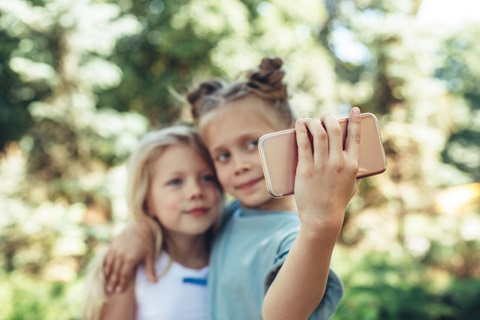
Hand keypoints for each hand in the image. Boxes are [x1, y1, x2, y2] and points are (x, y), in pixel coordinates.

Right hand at [103, 218, 156, 292]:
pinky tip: (105, 271)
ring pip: (109, 265)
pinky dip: (105, 265)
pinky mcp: (113, 244)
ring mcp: (115, 249)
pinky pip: (107, 257)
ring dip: (108, 275)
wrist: (140, 225)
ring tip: (106, 284)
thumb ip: (150, 270)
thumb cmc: (147, 241)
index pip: (124, 275)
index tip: (119, 291)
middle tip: (110, 291)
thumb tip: (155, 282)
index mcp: (130, 259)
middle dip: (113, 282)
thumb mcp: (150, 256)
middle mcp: (121, 255)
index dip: (122, 283)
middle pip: (115, 272)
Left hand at [293, 107, 360, 230]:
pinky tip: (299, 124)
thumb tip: (350, 161)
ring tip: (309, 120)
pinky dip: (301, 131)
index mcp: (353, 165)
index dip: (354, 120)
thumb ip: (352, 173)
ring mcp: (322, 165)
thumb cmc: (336, 202)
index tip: (353, 110)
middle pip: (334, 130)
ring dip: (313, 122)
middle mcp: (339, 162)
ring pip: (319, 134)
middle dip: (329, 118)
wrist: (322, 218)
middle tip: (324, 117)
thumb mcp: (351, 186)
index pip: (356, 137)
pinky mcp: (306, 169)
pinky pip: (303, 144)